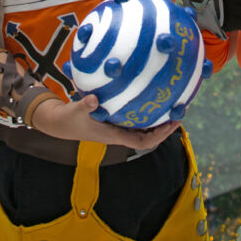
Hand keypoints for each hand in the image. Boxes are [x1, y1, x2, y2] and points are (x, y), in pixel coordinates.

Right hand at [32, 94, 180, 148]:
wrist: (61, 123)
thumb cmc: (71, 118)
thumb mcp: (76, 110)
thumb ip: (85, 104)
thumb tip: (93, 98)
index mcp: (115, 136)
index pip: (143, 141)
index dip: (160, 135)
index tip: (173, 124)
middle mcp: (120, 133)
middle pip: (149, 136)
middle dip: (165, 127)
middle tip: (179, 112)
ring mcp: (118, 128)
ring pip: (143, 128)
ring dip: (157, 120)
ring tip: (171, 105)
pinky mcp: (114, 121)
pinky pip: (135, 119)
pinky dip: (145, 112)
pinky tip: (150, 98)